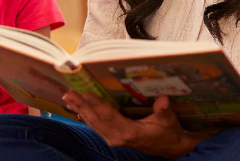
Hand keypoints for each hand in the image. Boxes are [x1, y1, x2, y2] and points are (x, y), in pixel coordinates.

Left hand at [62, 91, 214, 158]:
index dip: (96, 104)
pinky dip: (86, 117)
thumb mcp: (169, 121)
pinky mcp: (113, 138)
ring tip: (68, 97)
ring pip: (93, 124)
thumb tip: (163, 100)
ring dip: (80, 110)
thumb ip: (164, 111)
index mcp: (130, 132)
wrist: (170, 148)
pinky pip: (96, 127)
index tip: (84, 93)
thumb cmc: (169, 132)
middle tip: (68, 92)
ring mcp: (114, 139)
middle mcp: (118, 137)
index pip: (108, 116)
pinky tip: (78, 109)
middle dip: (81, 105)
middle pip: (96, 120)